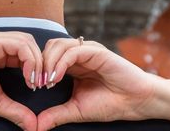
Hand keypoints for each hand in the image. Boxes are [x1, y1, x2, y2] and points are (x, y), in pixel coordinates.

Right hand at [0, 30, 41, 130]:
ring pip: (26, 41)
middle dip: (41, 63)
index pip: (26, 51)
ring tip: (35, 82)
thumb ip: (15, 111)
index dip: (38, 67)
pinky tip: (28, 77)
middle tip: (43, 84)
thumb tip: (33, 126)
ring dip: (36, 62)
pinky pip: (17, 44)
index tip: (40, 87)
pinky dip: (28, 60)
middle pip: (30, 43)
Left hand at [37, 38, 158, 130]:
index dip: (38, 69)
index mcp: (73, 64)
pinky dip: (60, 63)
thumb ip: (57, 114)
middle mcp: (78, 53)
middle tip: (36, 83)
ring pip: (58, 46)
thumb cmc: (110, 104)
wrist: (136, 102)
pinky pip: (73, 51)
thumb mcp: (77, 110)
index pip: (47, 56)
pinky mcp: (96, 51)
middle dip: (40, 63)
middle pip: (49, 47)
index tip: (33, 88)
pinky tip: (55, 78)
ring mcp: (87, 50)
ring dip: (48, 62)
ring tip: (46, 82)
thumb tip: (37, 126)